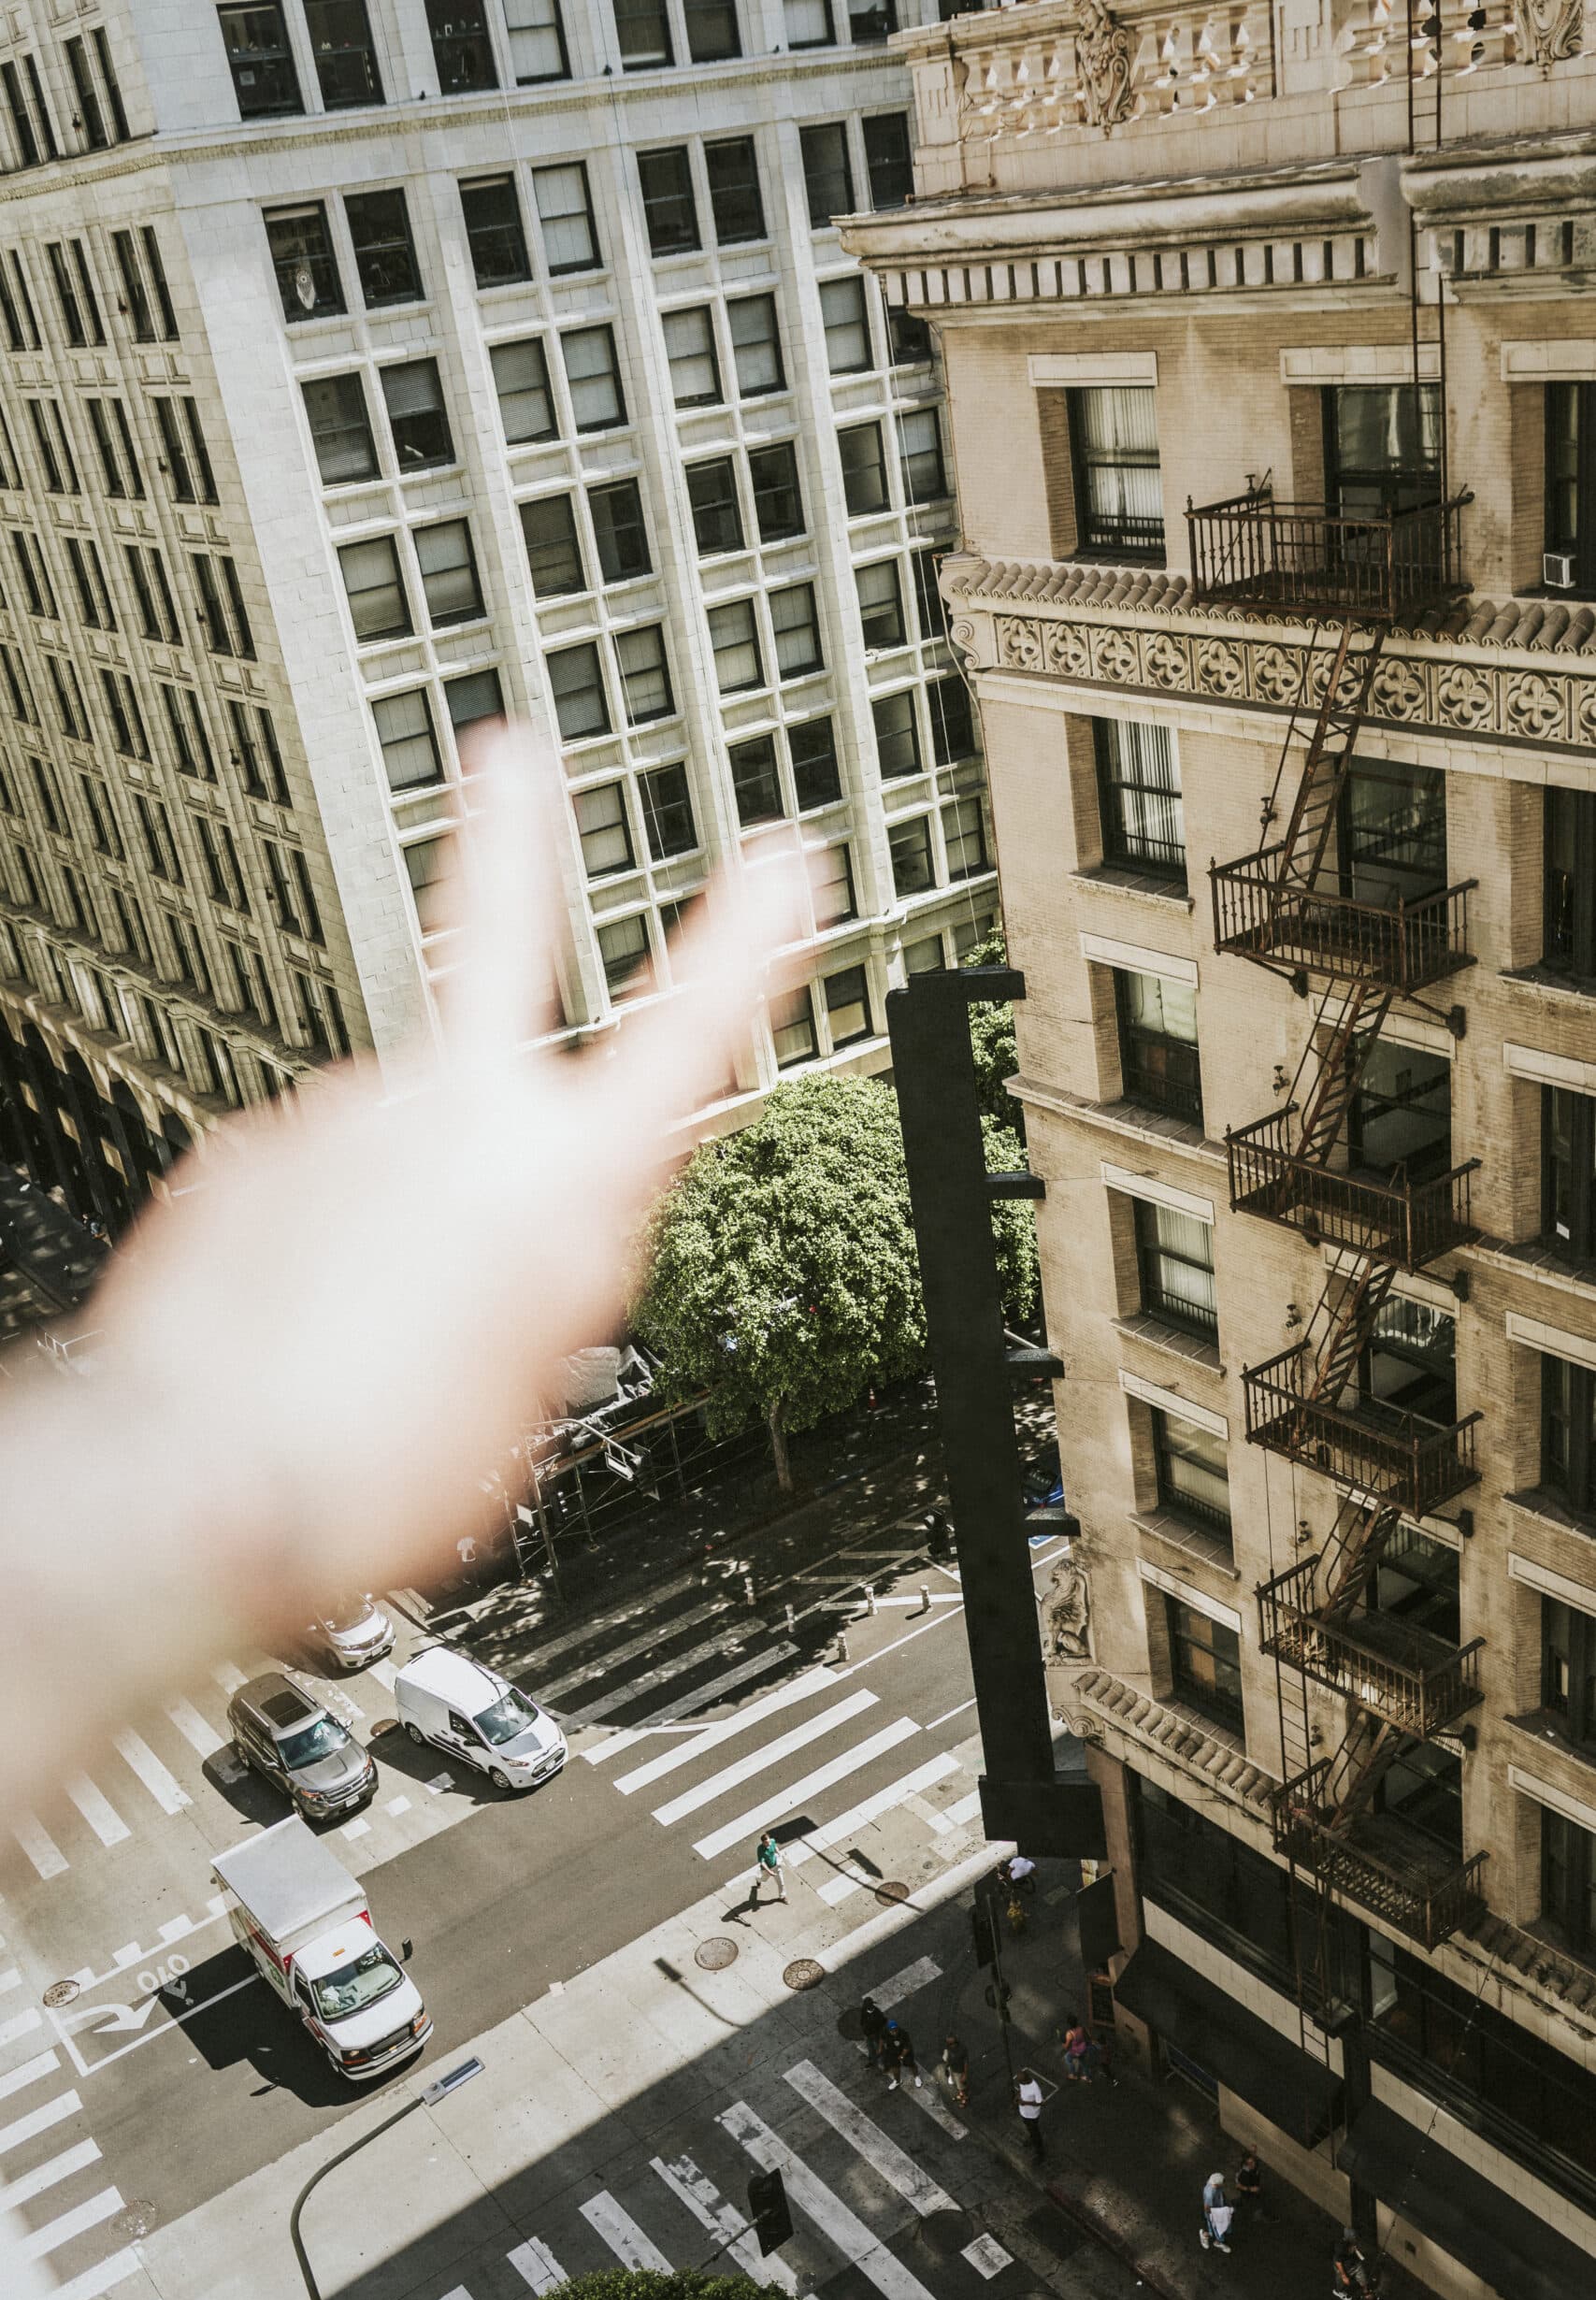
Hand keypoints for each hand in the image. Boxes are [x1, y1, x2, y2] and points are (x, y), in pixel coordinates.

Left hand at [1, 726, 804, 1800]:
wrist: (203, 1486)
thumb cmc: (381, 1468)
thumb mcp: (534, 1401)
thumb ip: (547, 1296)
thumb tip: (521, 1259)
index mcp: (565, 1186)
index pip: (689, 1034)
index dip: (749, 939)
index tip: (781, 856)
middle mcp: (453, 1119)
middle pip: (494, 938)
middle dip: (514, 836)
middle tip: (513, 754)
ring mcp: (340, 1120)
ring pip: (399, 1122)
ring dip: (402, 1191)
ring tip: (374, 1324)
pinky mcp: (250, 1156)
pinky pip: (314, 1177)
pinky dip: (323, 1231)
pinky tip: (309, 1313)